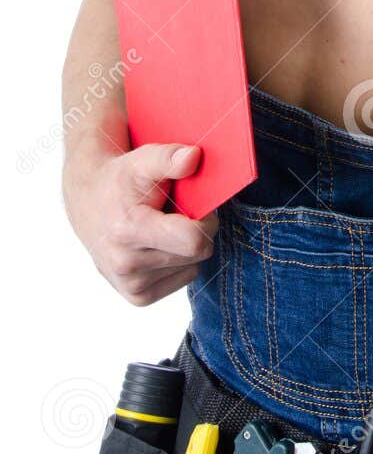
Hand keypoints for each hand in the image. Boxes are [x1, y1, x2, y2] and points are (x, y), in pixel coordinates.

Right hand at [63, 136, 218, 306]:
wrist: (87, 201)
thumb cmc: (120, 179)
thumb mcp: (141, 160)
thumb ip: (168, 157)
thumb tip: (194, 157)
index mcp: (128, 231)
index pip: (194, 241)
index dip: (204, 220)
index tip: (193, 205)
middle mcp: (126, 264)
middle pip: (197, 253)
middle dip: (195, 230)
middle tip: (173, 213)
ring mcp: (131, 285)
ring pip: (192, 266)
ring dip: (184, 246)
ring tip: (160, 227)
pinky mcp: (137, 297)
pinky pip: (183, 279)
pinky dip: (178, 262)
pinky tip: (157, 245)